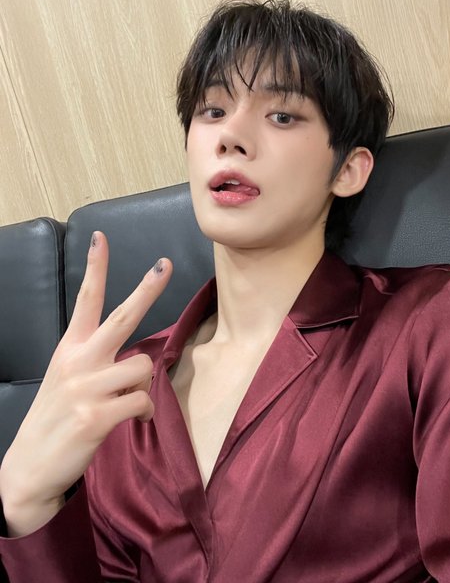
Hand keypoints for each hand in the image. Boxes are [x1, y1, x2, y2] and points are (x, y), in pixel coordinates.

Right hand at [0, 231, 171, 535]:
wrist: (28, 468)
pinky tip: (134, 420)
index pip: (86, 300)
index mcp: (70, 348)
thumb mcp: (67, 380)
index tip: (101, 238)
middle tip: (165, 264)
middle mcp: (78, 361)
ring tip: (130, 402)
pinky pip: (142, 401)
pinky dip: (145, 412)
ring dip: (144, 386)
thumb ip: (97, 361)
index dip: (95, 267)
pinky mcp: (96, 416)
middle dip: (147, 289)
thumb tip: (140, 361)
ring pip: (143, 368)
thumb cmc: (56, 418)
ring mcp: (86, 388)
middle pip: (122, 317)